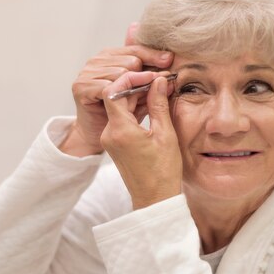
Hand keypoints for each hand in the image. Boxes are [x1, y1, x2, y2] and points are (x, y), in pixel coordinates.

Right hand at [60, 23, 173, 156]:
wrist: (97, 135)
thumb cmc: (120, 113)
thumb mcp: (140, 93)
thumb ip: (150, 78)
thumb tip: (169, 62)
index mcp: (110, 55)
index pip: (135, 49)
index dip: (153, 55)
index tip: (169, 61)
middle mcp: (96, 60)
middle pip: (130, 61)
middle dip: (146, 75)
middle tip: (156, 87)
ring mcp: (86, 72)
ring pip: (120, 73)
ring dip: (134, 88)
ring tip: (140, 101)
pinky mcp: (80, 87)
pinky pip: (107, 87)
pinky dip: (119, 96)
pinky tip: (124, 104)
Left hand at [100, 72, 182, 208]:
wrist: (153, 199)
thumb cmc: (162, 172)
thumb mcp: (165, 134)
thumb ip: (158, 104)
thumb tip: (158, 81)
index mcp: (120, 130)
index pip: (114, 91)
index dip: (131, 79)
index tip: (150, 75)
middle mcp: (109, 133)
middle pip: (116, 97)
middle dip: (136, 85)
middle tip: (159, 80)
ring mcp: (110, 138)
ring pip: (119, 107)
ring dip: (136, 96)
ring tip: (159, 89)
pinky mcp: (114, 143)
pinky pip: (121, 118)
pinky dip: (135, 108)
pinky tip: (152, 104)